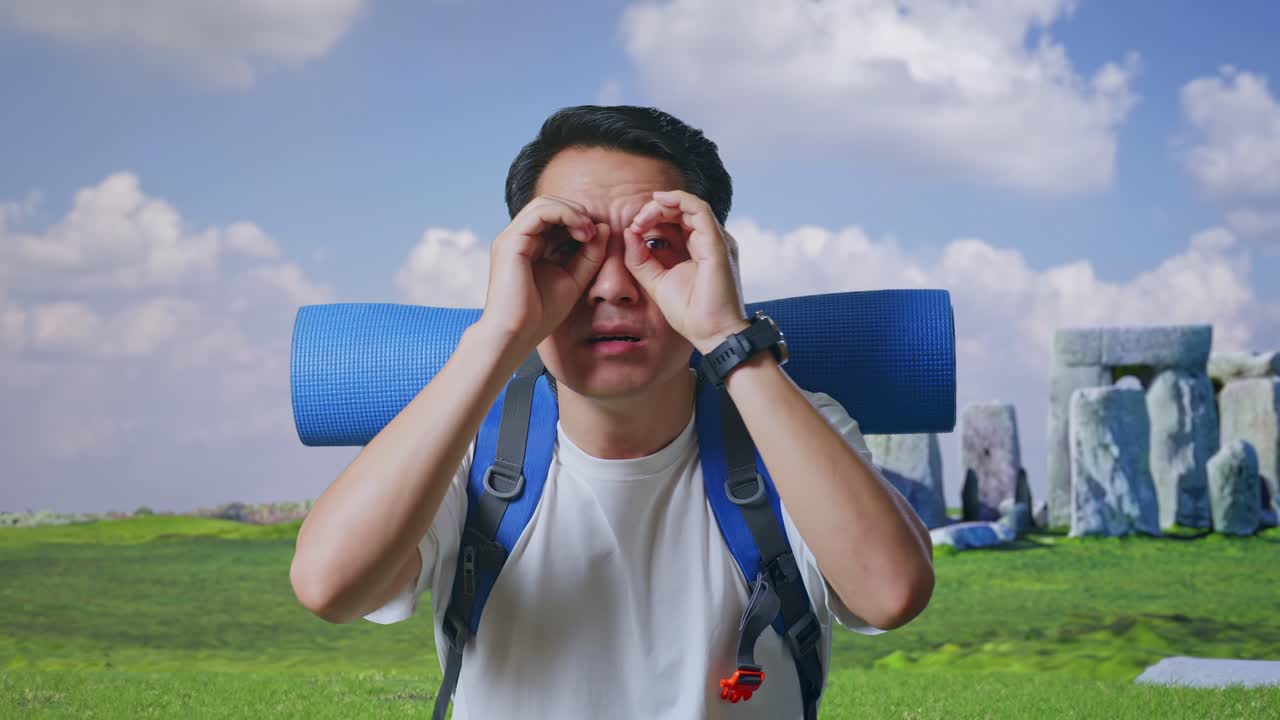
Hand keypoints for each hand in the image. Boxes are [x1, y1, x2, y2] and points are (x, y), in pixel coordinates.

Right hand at [477, 195, 608, 351]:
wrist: (517, 334)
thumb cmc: (540, 314)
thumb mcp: (574, 279)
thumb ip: (589, 255)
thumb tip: (604, 227)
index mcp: (530, 245)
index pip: (555, 217)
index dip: (579, 220)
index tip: (598, 238)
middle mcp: (518, 237)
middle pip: (550, 204)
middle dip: (577, 213)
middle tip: (594, 233)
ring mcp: (512, 237)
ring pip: (545, 203)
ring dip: (573, 212)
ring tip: (588, 233)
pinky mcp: (511, 241)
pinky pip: (540, 212)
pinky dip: (565, 215)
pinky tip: (581, 233)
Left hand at [623, 190, 747, 353]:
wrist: (712, 333)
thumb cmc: (690, 313)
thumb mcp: (656, 281)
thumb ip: (640, 259)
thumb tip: (629, 232)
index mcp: (697, 248)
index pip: (676, 221)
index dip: (653, 218)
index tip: (632, 228)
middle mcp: (709, 240)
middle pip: (682, 210)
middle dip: (655, 209)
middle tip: (635, 221)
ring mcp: (716, 240)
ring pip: (690, 205)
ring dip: (663, 205)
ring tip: (642, 217)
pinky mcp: (717, 244)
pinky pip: (700, 210)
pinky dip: (678, 201)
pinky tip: (658, 203)